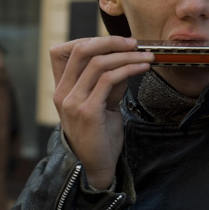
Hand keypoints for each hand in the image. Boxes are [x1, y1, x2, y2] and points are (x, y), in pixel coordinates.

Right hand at [50, 36, 153, 189]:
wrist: (95, 168)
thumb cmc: (100, 135)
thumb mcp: (102, 103)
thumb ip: (108, 82)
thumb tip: (126, 60)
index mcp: (62, 88)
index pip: (66, 50)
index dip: (91, 41)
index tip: (116, 43)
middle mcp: (63, 92)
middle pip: (82, 50)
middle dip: (111, 41)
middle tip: (134, 42)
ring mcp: (73, 101)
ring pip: (99, 63)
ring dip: (127, 56)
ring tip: (146, 56)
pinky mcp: (87, 111)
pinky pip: (109, 80)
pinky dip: (129, 69)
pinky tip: (142, 68)